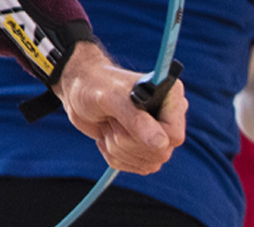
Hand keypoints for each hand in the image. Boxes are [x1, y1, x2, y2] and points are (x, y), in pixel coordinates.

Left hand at [56, 41, 185, 175]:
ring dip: (118, 148)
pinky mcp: (145, 149)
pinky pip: (135, 168)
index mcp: (170, 97)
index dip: (149, 137)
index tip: (125, 122)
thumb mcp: (111, 98)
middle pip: (160, 154)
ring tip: (108, 122)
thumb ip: (135, 120)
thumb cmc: (95, 85)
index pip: (174, 136)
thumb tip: (162, 144)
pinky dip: (114, 155)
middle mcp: (169, 118)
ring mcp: (158, 135)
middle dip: (126, 140)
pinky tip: (106, 135)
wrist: (78, 90)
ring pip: (148, 164)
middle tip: (111, 118)